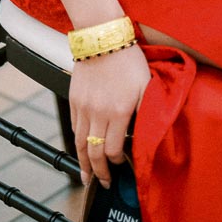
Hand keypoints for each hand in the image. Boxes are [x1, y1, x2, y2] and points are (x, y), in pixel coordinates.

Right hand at [69, 44, 151, 187]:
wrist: (102, 36)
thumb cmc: (128, 60)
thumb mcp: (147, 86)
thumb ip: (147, 113)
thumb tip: (147, 137)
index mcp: (118, 112)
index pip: (114, 150)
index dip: (118, 164)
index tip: (123, 167)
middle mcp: (97, 113)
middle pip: (94, 152)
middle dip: (99, 172)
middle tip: (103, 184)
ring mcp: (83, 106)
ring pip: (80, 143)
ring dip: (83, 163)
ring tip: (86, 177)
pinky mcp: (73, 98)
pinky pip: (73, 127)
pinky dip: (76, 142)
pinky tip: (80, 149)